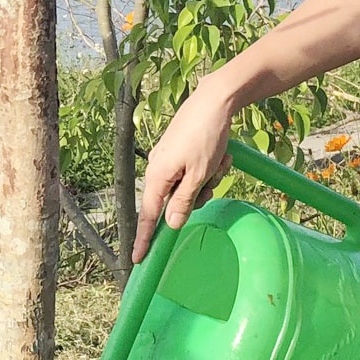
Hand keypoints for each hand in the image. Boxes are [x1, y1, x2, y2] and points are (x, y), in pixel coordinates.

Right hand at [135, 82, 238, 261]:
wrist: (214, 100)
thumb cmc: (206, 136)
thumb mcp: (199, 174)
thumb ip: (184, 201)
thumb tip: (171, 224)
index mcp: (158, 176)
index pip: (149, 216)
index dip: (145, 239)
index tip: (138, 259)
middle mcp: (158, 169)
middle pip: (174, 201)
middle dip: (197, 197)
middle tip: (213, 182)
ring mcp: (168, 159)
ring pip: (188, 186)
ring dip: (208, 180)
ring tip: (221, 161)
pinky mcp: (179, 151)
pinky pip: (192, 171)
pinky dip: (208, 168)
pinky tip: (221, 154)